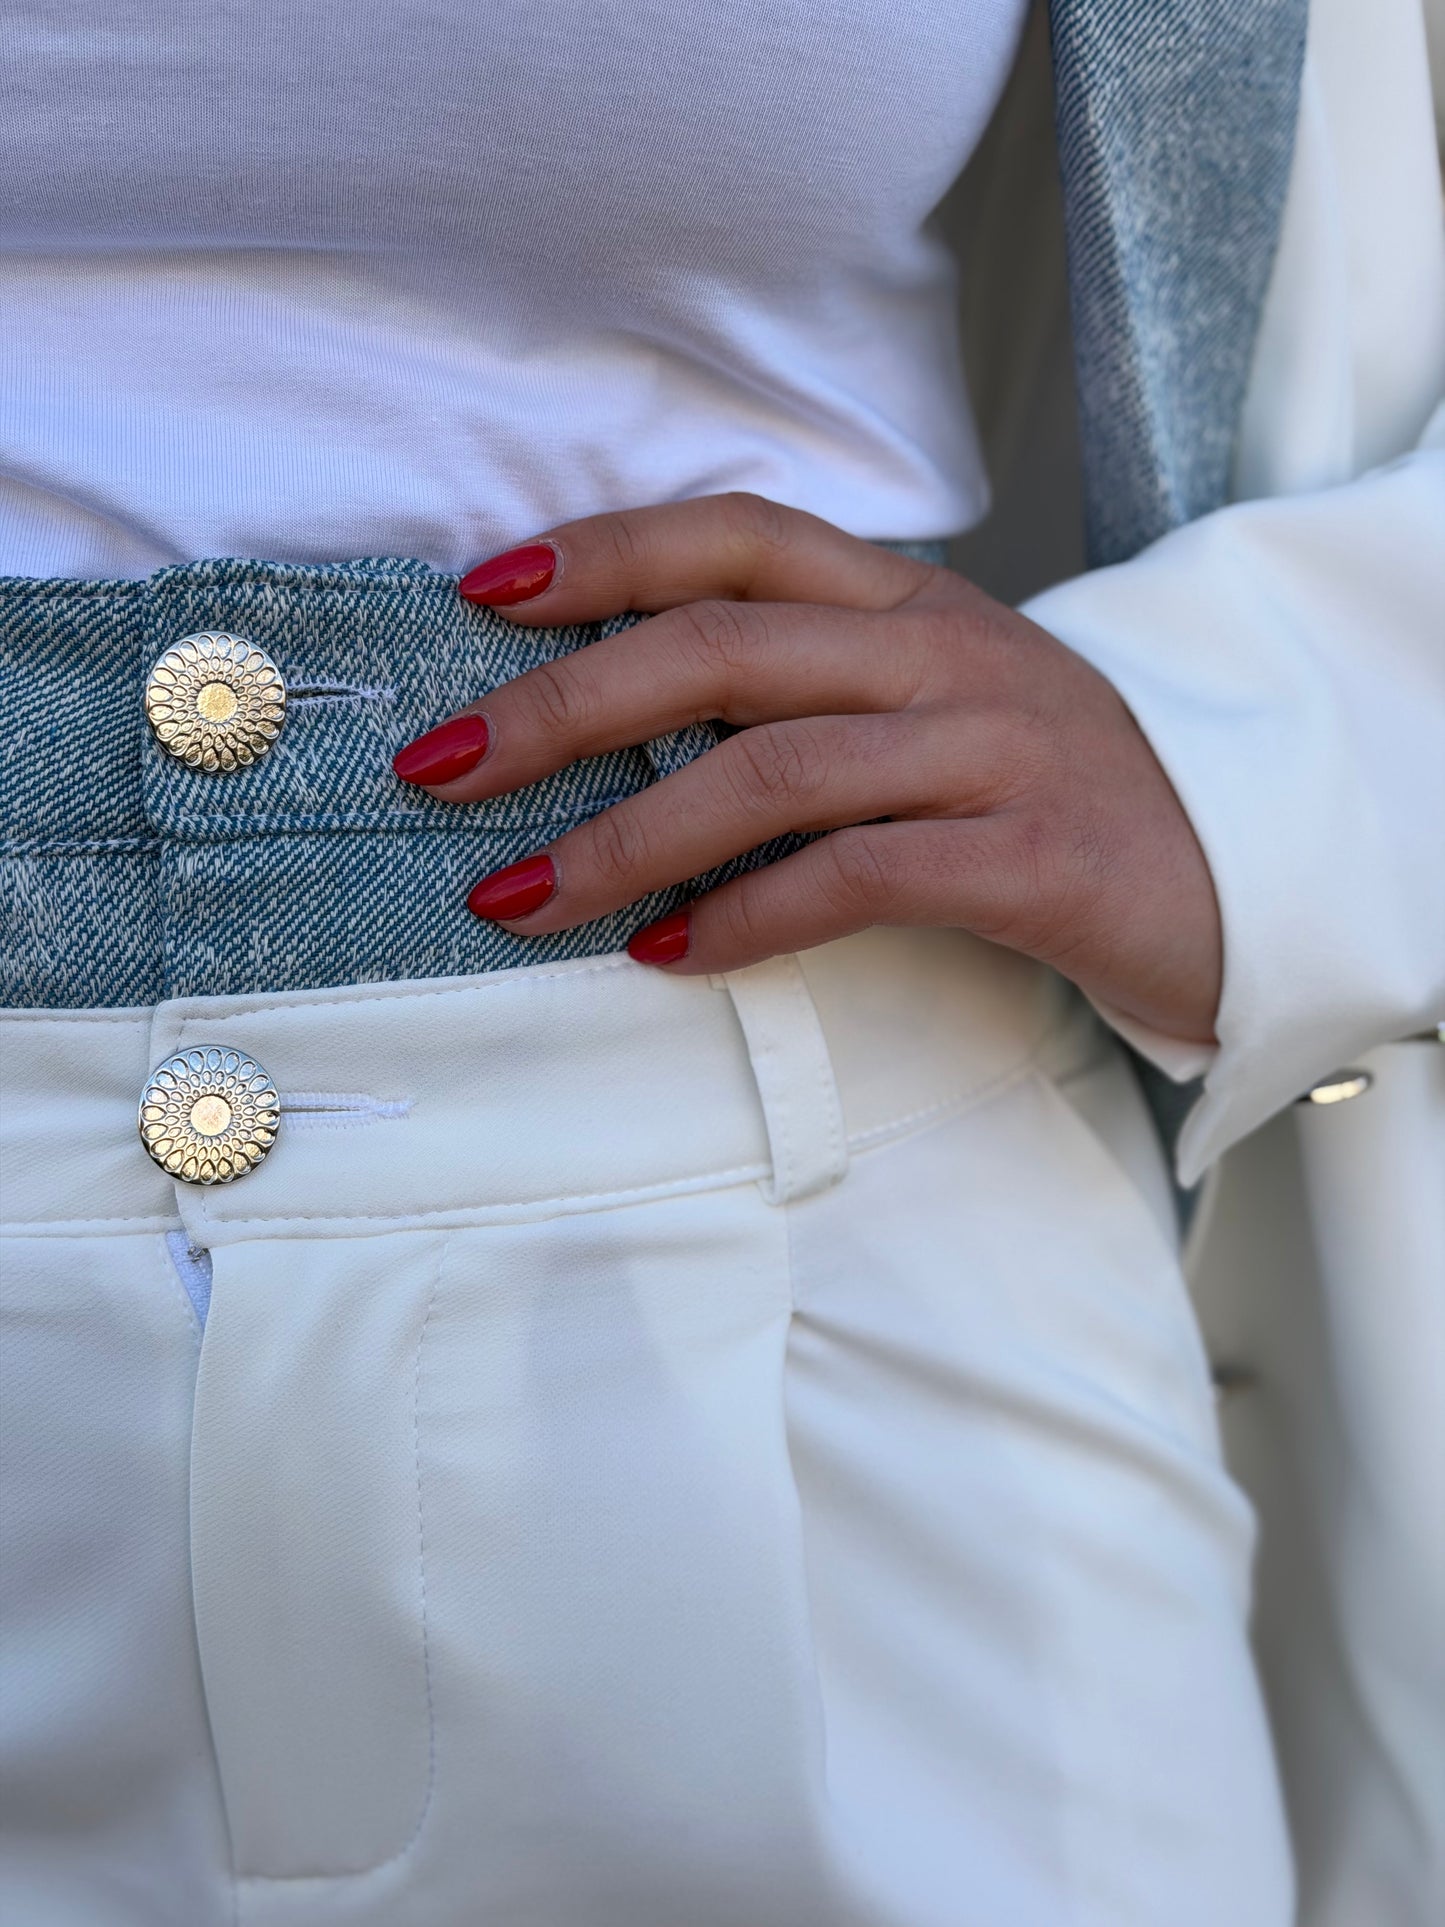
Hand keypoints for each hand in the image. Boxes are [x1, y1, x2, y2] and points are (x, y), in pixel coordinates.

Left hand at [392, 494, 1222, 1043]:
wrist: (1231, 869)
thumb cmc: (1042, 790)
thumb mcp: (933, 701)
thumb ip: (807, 685)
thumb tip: (621, 713)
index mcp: (912, 599)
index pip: (737, 536)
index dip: (604, 551)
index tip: (484, 592)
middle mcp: (947, 651)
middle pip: (722, 645)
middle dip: (562, 704)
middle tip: (441, 767)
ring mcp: (995, 749)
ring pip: (774, 766)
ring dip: (622, 837)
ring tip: (517, 897)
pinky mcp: (1034, 858)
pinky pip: (858, 877)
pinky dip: (746, 916)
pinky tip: (667, 955)